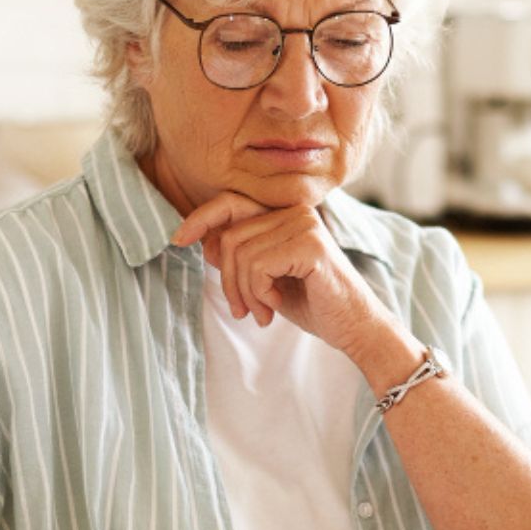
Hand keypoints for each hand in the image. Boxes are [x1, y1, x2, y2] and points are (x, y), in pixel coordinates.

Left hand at [172, 192, 394, 355]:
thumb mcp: (266, 277)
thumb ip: (240, 255)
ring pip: (240, 254)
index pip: (230, 202)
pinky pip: (258, 266)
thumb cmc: (312, 301)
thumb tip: (203, 241)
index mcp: (285, 213)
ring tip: (262, 311)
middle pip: (230, 236)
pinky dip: (259, 293)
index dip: (200, 218)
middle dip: (227, 279)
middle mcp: (295, 211)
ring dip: (244, 292)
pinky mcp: (310, 245)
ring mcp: (304, 225)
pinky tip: (275, 306)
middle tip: (242, 309)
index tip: (177, 240)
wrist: (352, 327)